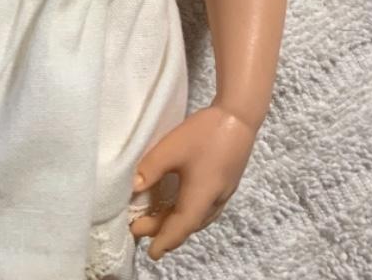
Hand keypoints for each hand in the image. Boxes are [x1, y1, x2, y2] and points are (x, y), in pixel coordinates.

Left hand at [129, 104, 257, 260]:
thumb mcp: (171, 148)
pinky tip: (176, 205)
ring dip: (175, 222)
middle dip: (163, 231)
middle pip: (187, 224)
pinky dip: (186, 212)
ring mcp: (222, 194)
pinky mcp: (224, 185)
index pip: (179, 228)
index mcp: (201, 199)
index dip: (163, 241)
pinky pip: (203, 208)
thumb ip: (150, 169)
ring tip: (154, 221)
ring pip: (196, 217)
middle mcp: (214, 202)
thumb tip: (133, 188)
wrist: (238, 118)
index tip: (150, 252)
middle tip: (138, 228)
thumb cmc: (204, 134)